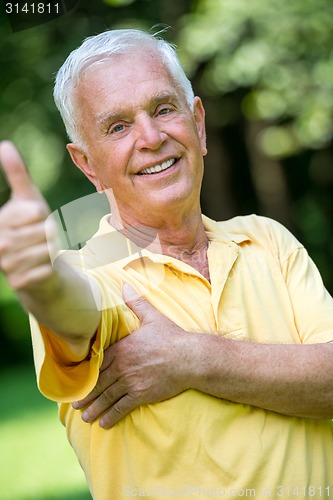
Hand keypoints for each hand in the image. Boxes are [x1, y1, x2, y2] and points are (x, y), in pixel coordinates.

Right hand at [0, 141, 55, 290]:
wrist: (35, 265)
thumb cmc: (33, 227)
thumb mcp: (28, 200)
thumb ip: (17, 174)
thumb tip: (5, 145)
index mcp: (0, 221)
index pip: (36, 212)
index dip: (43, 215)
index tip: (35, 220)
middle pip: (44, 232)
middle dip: (50, 233)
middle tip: (43, 238)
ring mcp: (7, 264)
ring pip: (47, 250)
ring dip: (52, 250)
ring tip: (43, 251)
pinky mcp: (18, 282)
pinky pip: (46, 269)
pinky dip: (50, 267)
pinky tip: (43, 267)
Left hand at [72, 283, 195, 427]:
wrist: (190, 357)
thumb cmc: (171, 337)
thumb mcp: (152, 317)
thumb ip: (136, 303)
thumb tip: (125, 285)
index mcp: (122, 348)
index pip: (99, 363)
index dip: (87, 373)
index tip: (78, 381)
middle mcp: (123, 366)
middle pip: (99, 382)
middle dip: (86, 394)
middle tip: (74, 404)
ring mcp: (131, 381)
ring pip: (107, 397)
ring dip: (94, 408)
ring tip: (85, 416)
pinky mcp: (142, 394)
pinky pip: (122, 407)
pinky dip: (112, 416)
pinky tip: (104, 423)